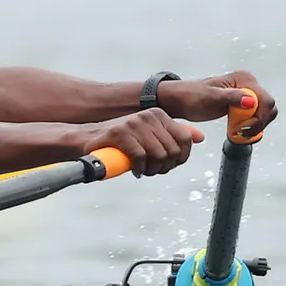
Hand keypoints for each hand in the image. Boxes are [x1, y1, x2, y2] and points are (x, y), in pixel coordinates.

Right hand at [78, 109, 203, 175]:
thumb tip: (200, 137)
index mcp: (159, 115)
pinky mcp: (120, 133)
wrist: (86, 140)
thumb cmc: (119, 142)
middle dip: (165, 166)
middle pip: (173, 150)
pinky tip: (134, 170)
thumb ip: (172, 135)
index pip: (185, 139)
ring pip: (158, 155)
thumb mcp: (149, 135)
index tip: (168, 165)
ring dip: (152, 170)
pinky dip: (139, 168)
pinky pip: (140, 157)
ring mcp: (134, 123)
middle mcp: (148, 116)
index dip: (180, 158)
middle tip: (152, 170)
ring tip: (143, 171)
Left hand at [156, 70, 277, 138]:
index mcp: (244, 79)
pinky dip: (251, 127)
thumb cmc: (190, 97)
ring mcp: (247, 95)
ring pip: (264, 114)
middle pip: (268, 108)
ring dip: (255, 127)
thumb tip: (250, 101)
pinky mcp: (242, 105)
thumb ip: (231, 98)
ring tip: (238, 134)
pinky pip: (256, 117)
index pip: (265, 100)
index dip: (259, 117)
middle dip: (258, 123)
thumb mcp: (210, 98)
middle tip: (240, 133)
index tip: (243, 128)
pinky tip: (240, 133)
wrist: (179, 101)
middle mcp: (249, 85)